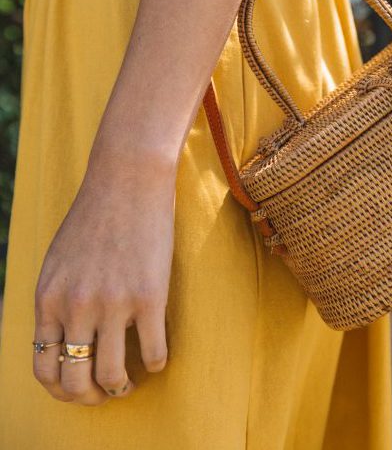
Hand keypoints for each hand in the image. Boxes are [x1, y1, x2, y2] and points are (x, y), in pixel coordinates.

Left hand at [33, 152, 175, 404]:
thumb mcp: (58, 260)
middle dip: (90, 398)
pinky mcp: (150, 296)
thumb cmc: (96, 214)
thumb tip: (64, 335)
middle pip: (75, 380)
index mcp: (49, 299)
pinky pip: (155, 351)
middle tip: (106, 393)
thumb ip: (56, 298)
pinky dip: (158, 363)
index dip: (61, 389)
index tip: (79, 387)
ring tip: (132, 381)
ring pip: (112, 375)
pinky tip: (161, 355)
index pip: (43, 367)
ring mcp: (114, 304)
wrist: (127, 181)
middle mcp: (76, 307)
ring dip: (122, 388)